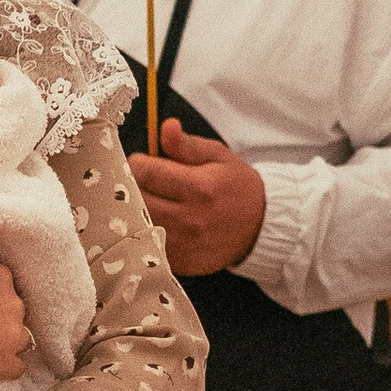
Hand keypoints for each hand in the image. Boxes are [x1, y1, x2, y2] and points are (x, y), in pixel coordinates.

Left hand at [132, 121, 266, 274]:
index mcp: (200, 187)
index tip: (144, 162)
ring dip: (134, 211)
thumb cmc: (235, 186)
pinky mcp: (180, 263)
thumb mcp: (218, 157)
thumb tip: (167, 127)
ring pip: (137, 224)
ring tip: (146, 201)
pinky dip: (144, 233)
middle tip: (143, 182)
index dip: (138, 163)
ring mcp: (184, 245)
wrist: (259, 227)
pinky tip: (155, 223)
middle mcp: (190, 219)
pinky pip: (147, 246)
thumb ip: (187, 145)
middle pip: (135, 199)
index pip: (145, 172)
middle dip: (132, 186)